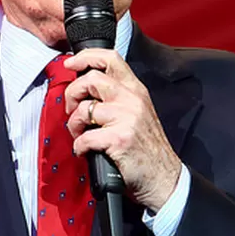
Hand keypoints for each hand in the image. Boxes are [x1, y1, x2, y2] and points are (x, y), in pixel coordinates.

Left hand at [62, 49, 181, 211]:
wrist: (164, 178)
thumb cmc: (146, 148)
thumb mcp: (136, 113)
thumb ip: (116, 97)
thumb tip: (83, 88)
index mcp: (136, 90)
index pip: (111, 58)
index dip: (86, 57)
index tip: (70, 64)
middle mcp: (132, 99)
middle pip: (91, 79)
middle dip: (72, 93)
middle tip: (72, 109)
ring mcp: (127, 118)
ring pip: (84, 109)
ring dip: (74, 125)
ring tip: (80, 135)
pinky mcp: (120, 139)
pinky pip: (85, 137)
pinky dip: (79, 146)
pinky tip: (86, 151)